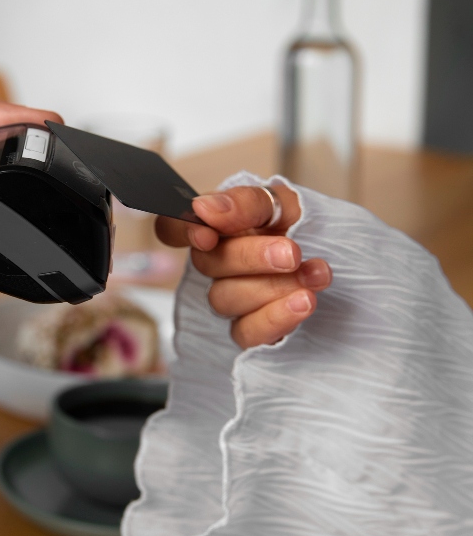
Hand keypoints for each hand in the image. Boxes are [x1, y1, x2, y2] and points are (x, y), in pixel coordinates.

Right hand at [155, 184, 331, 347]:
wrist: (362, 267)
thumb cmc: (319, 230)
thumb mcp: (288, 202)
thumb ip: (246, 202)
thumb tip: (204, 208)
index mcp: (221, 226)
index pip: (173, 227)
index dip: (180, 231)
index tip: (208, 234)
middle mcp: (220, 263)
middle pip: (206, 263)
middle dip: (250, 257)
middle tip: (292, 253)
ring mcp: (235, 298)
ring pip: (224, 299)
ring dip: (272, 287)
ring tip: (317, 275)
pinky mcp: (253, 331)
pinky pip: (244, 333)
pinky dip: (274, 318)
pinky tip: (304, 303)